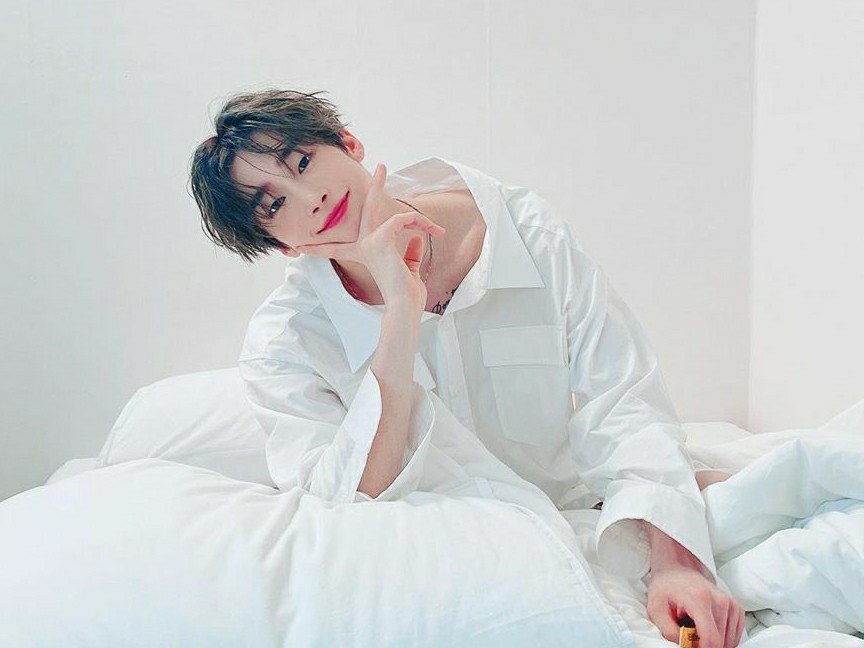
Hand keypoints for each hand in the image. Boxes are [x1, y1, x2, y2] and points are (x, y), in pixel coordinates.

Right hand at [296, 163, 443, 306]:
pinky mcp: (379, 239)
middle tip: (381, 166)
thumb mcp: (408, 270)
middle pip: (368, 209)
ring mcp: (369, 242)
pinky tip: (431, 232)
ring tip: (437, 229)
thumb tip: (416, 238)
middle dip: (376, 186)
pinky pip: (402, 220)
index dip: (319, 248)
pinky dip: (419, 223)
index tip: (300, 247)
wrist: (404, 305)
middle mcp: (363, 246)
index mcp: (365, 253)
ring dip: (420, 220)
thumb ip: (409, 254)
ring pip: (395, 215)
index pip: (338, 247)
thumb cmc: (406, 294)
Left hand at [646, 567, 743, 647]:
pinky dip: (722, 637)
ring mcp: (729, 603)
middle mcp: (718, 599)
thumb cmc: (666, 588)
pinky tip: (707, 628)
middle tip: (688, 633)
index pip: (711, 638)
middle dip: (704, 644)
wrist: (676, 570)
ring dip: (713, 640)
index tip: (692, 647)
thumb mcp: (656, 610)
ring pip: (729, 640)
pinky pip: (735, 635)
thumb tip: (685, 647)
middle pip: (721, 641)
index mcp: (698, 599)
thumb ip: (669, 632)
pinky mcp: (735, 607)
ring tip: (696, 627)